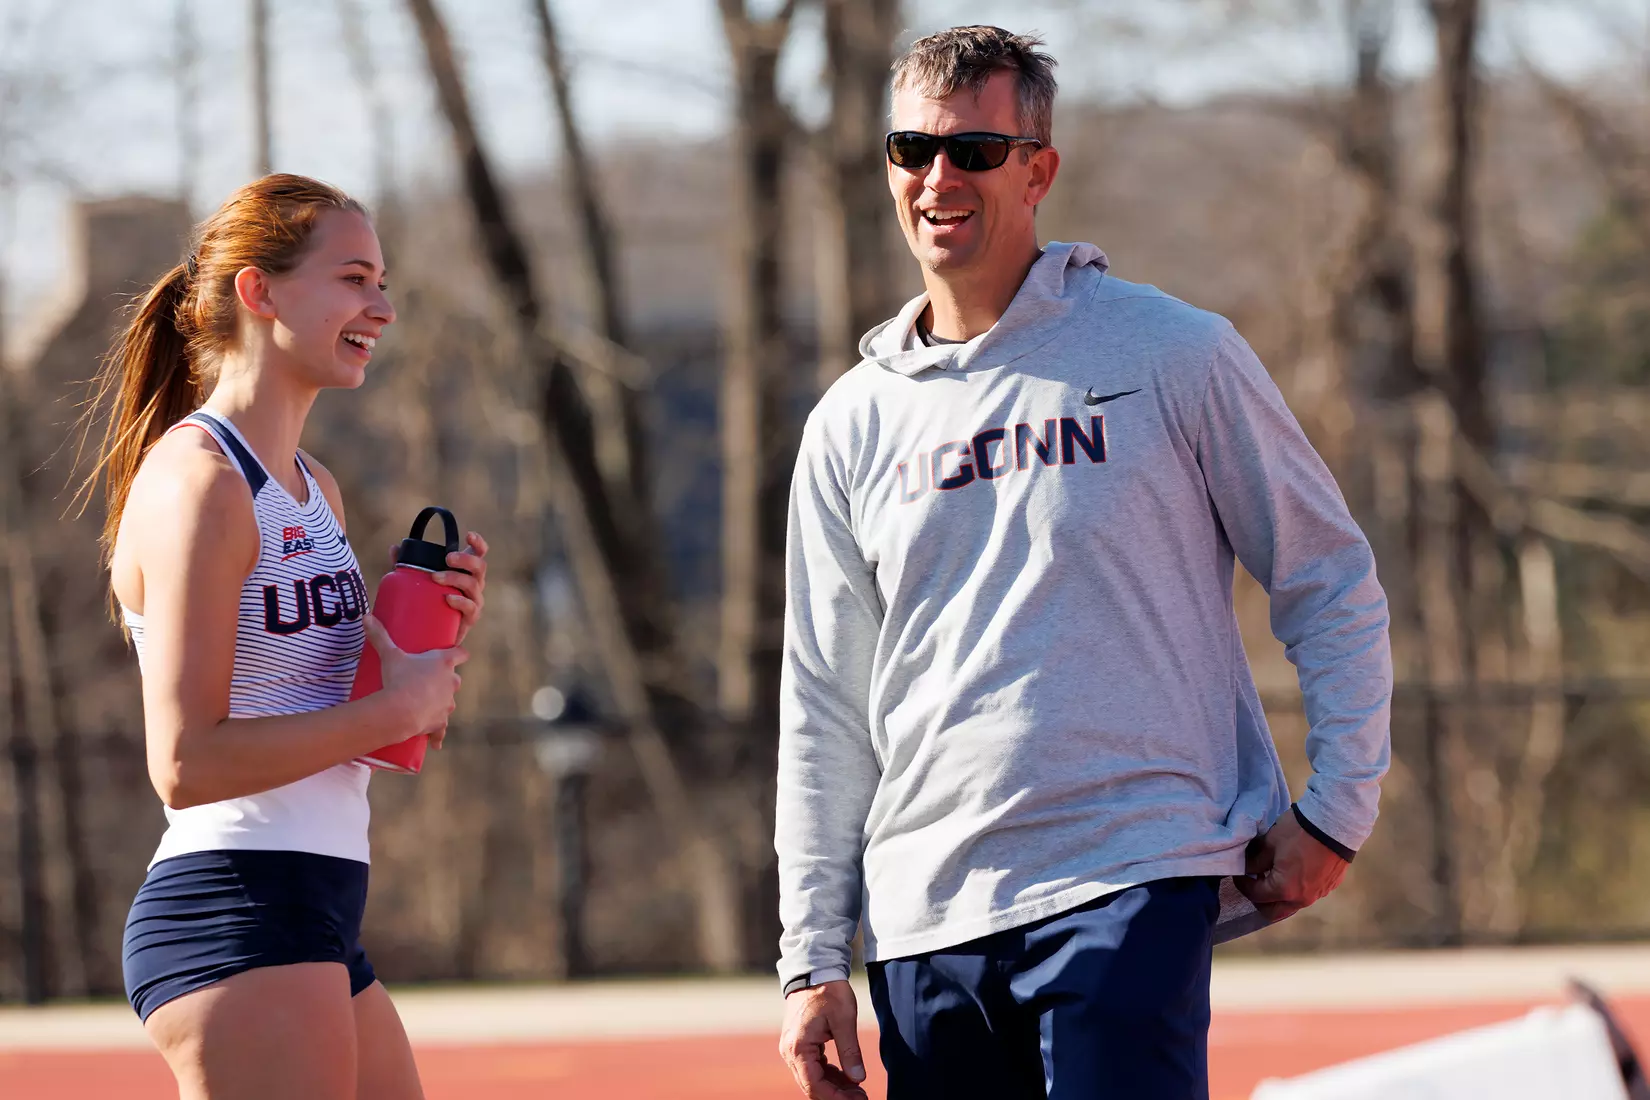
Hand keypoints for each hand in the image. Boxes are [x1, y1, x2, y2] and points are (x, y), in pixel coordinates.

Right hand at [363, 614, 467, 747]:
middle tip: (428, 679)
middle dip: (444, 680)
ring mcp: (447, 703)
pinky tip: (437, 741)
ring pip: (448, 702)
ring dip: (440, 702)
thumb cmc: (398, 679)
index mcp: (444, 663)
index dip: (459, 653)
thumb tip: (366, 616)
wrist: (400, 711)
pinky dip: (438, 733)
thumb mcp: (389, 655)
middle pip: (454, 679)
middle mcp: (451, 682)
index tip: (456, 653)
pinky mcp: (440, 722)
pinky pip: (441, 728)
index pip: (461, 653)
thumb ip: (379, 636)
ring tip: (424, 703)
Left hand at [390, 530, 488, 644]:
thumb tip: (394, 548)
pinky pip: (471, 608)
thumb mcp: (416, 583)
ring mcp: (474, 601)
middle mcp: (474, 584)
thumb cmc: (428, 604)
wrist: (433, 636)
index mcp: (465, 572)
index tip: (468, 535)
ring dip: (456, 578)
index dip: (478, 543)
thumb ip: (406, 566)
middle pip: (480, 566)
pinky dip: (460, 601)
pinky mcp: (471, 618)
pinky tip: (448, 598)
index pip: (479, 554)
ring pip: (473, 584)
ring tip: (436, 577)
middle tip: (447, 558)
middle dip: (465, 559)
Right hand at [779, 980, 867, 1099]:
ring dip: (833, 1086)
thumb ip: (850, 1052)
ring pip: (812, 1078)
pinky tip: (846, 1077)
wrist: (815, 970)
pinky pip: (812, 1066)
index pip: (814, 1085)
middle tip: (862, 1097)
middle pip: (811, 1085)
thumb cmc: (828, 991)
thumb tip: (858, 1078)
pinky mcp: (799, 1043)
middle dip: (836, 1095)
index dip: (836, 1098)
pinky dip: (829, 1074)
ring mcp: (792, 1047)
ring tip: (858, 1090)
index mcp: (798, 1047)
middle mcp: (790, 1051)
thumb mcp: (844, 1020)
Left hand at [1234, 809, 1348, 921]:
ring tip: (1272, 876)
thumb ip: (1255, 861)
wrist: (1335, 823)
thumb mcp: (1270, 843)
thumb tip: (1247, 868)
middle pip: (1273, 912)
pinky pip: (1306, 896)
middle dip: (1259, 900)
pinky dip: (1294, 890)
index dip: (1243, 884)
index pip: (1255, 895)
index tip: (1239, 874)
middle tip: (1254, 882)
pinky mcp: (1328, 887)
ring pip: (1290, 906)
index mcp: (1284, 889)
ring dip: (1278, 897)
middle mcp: (1301, 899)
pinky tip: (1291, 872)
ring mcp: (1317, 895)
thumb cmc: (1299, 832)